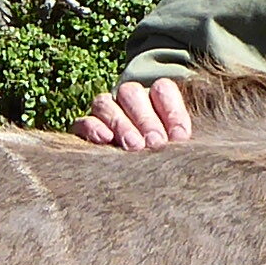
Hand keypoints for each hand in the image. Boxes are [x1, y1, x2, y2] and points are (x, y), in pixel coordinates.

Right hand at [73, 77, 192, 149]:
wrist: (134, 175)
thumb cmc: (164, 153)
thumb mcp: (175, 144)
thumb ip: (178, 138)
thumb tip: (180, 141)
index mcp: (155, 97)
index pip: (162, 89)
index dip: (171, 110)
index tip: (180, 136)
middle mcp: (128, 99)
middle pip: (131, 93)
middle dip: (146, 119)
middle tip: (156, 143)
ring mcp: (105, 111)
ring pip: (106, 104)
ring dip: (121, 124)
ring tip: (134, 146)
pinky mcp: (85, 128)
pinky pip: (84, 121)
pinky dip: (93, 128)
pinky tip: (106, 140)